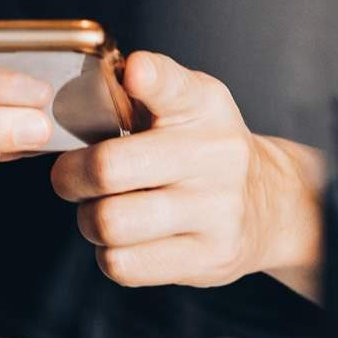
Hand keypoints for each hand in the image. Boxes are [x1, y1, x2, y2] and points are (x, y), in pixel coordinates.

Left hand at [49, 51, 324, 297]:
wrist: (266, 204)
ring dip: (89, 219)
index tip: (134, 73)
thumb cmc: (201, 149)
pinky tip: (126, 239)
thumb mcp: (186, 102)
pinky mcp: (209, 257)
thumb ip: (142, 88)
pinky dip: (110, 253)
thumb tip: (87, 86)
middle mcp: (214, 155)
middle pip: (108, 168)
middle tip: (71, 177)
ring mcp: (216, 210)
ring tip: (101, 209)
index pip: (172, 84)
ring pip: (109, 222)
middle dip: (70, 175)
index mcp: (201, 105)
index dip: (149, 78)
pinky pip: (123, 264)